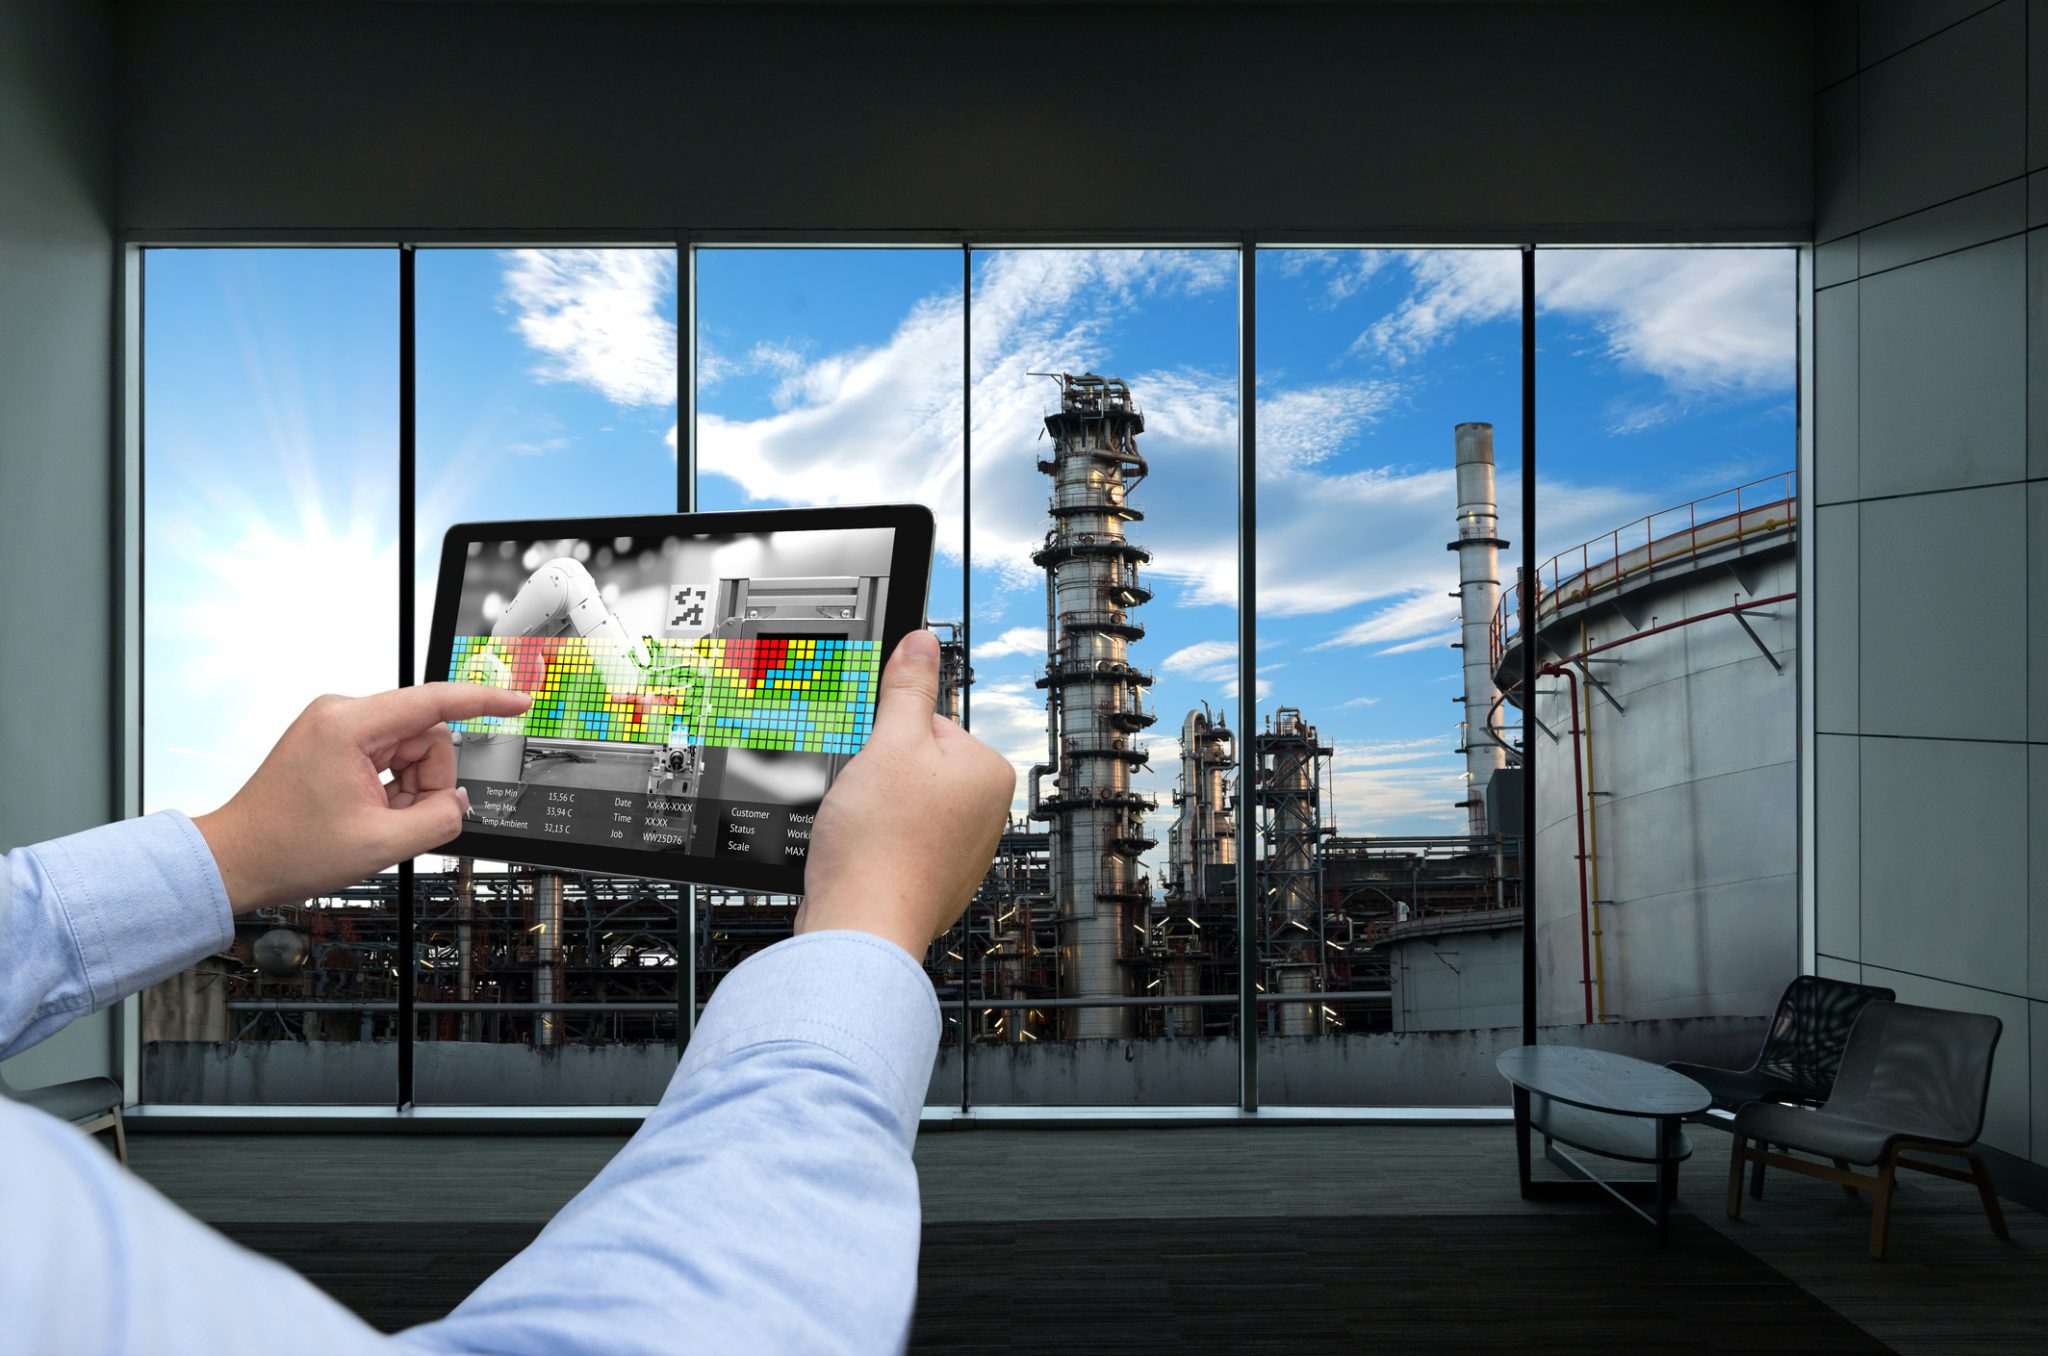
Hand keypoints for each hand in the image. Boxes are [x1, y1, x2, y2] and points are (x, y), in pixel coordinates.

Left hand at [194, 684, 532, 913]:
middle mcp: (341, 714)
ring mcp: (336, 726)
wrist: (236, 860)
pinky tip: (368, 813)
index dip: (484, 703)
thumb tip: (460, 803)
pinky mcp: (334, 741)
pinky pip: (389, 757)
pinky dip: (391, 788)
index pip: (434, 701)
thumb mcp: (381, 845)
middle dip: (428, 781)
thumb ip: (439, 819)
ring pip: (410, 750)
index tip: (519, 703)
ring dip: (409, 789)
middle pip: (426, 735)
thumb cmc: (287, 849)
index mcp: (348, 725)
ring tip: (376, 822)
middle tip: (401, 821)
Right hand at [796, 630, 1015, 958]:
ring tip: (863, 830)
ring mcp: (962, 852)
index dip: (888, 736)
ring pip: (902, 804)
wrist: (861, 927)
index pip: (929, 722)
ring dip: (874, 810)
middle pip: (915, 764)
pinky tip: (863, 855)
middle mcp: (987, 814)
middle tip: (864, 799)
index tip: (872, 756)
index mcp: (989, 772)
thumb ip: (908, 688)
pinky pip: (898, 842)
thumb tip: (923, 641)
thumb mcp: (890, 742)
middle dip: (880, 775)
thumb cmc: (881, 843)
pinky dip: (875, 844)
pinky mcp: (933, 880)